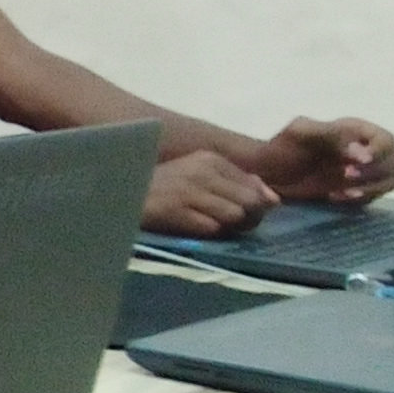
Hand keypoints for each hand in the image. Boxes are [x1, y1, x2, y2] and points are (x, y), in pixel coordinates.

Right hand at [143, 148, 279, 236]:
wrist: (119, 195)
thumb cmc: (162, 188)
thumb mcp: (199, 176)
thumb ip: (238, 183)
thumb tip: (274, 200)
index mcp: (209, 159)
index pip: (253, 184)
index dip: (255, 203)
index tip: (242, 211)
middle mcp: (201, 171)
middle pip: (250, 201)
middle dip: (249, 217)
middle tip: (234, 225)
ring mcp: (188, 191)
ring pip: (235, 215)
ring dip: (230, 227)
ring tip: (214, 226)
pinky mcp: (175, 212)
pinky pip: (211, 228)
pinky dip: (209, 233)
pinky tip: (197, 229)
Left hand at [252, 117, 393, 205]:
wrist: (266, 172)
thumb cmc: (282, 148)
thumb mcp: (301, 133)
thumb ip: (333, 136)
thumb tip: (364, 155)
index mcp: (356, 130)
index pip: (387, 140)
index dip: (380, 152)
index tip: (358, 163)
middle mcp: (365, 150)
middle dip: (376, 171)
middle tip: (346, 176)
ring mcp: (363, 172)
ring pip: (391, 180)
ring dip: (372, 188)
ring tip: (342, 191)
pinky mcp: (356, 190)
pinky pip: (375, 196)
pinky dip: (361, 199)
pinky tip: (335, 197)